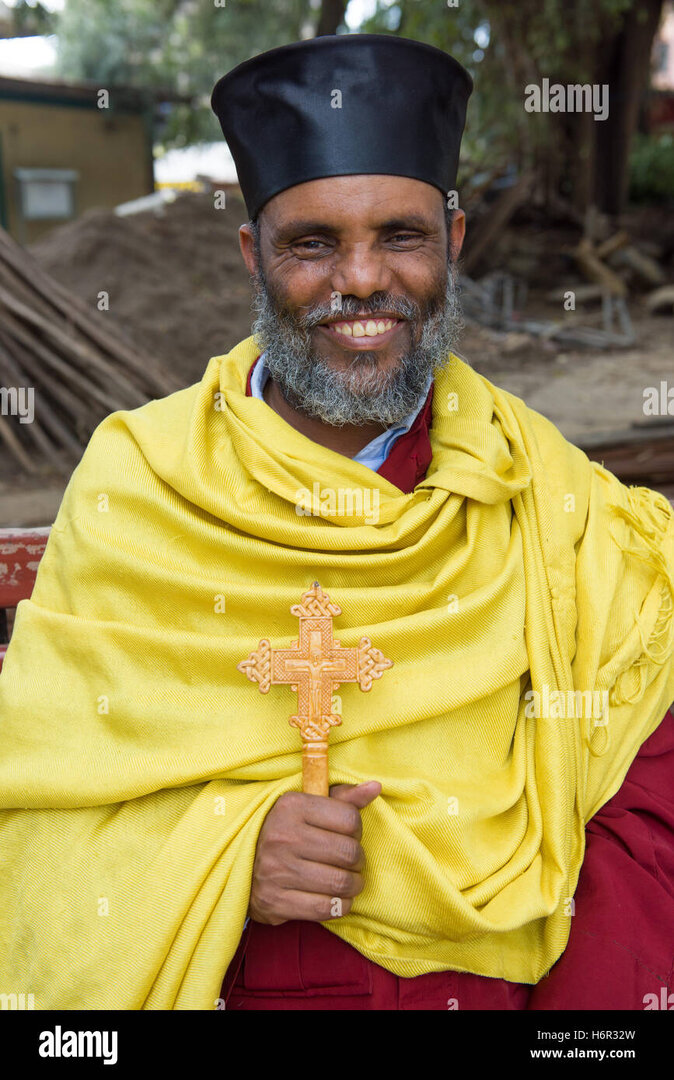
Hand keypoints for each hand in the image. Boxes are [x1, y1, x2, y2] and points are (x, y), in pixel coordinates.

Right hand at [247, 781, 381, 925]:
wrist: (240, 866)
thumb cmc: (284, 832)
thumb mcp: (307, 807)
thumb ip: (343, 799)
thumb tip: (376, 787)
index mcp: (291, 806)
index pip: (350, 819)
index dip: (357, 830)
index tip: (348, 835)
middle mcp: (282, 837)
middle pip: (348, 852)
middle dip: (358, 861)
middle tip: (352, 862)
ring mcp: (277, 871)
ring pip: (340, 883)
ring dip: (353, 885)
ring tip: (348, 881)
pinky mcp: (275, 901)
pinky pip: (326, 908)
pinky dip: (340, 906)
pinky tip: (337, 898)